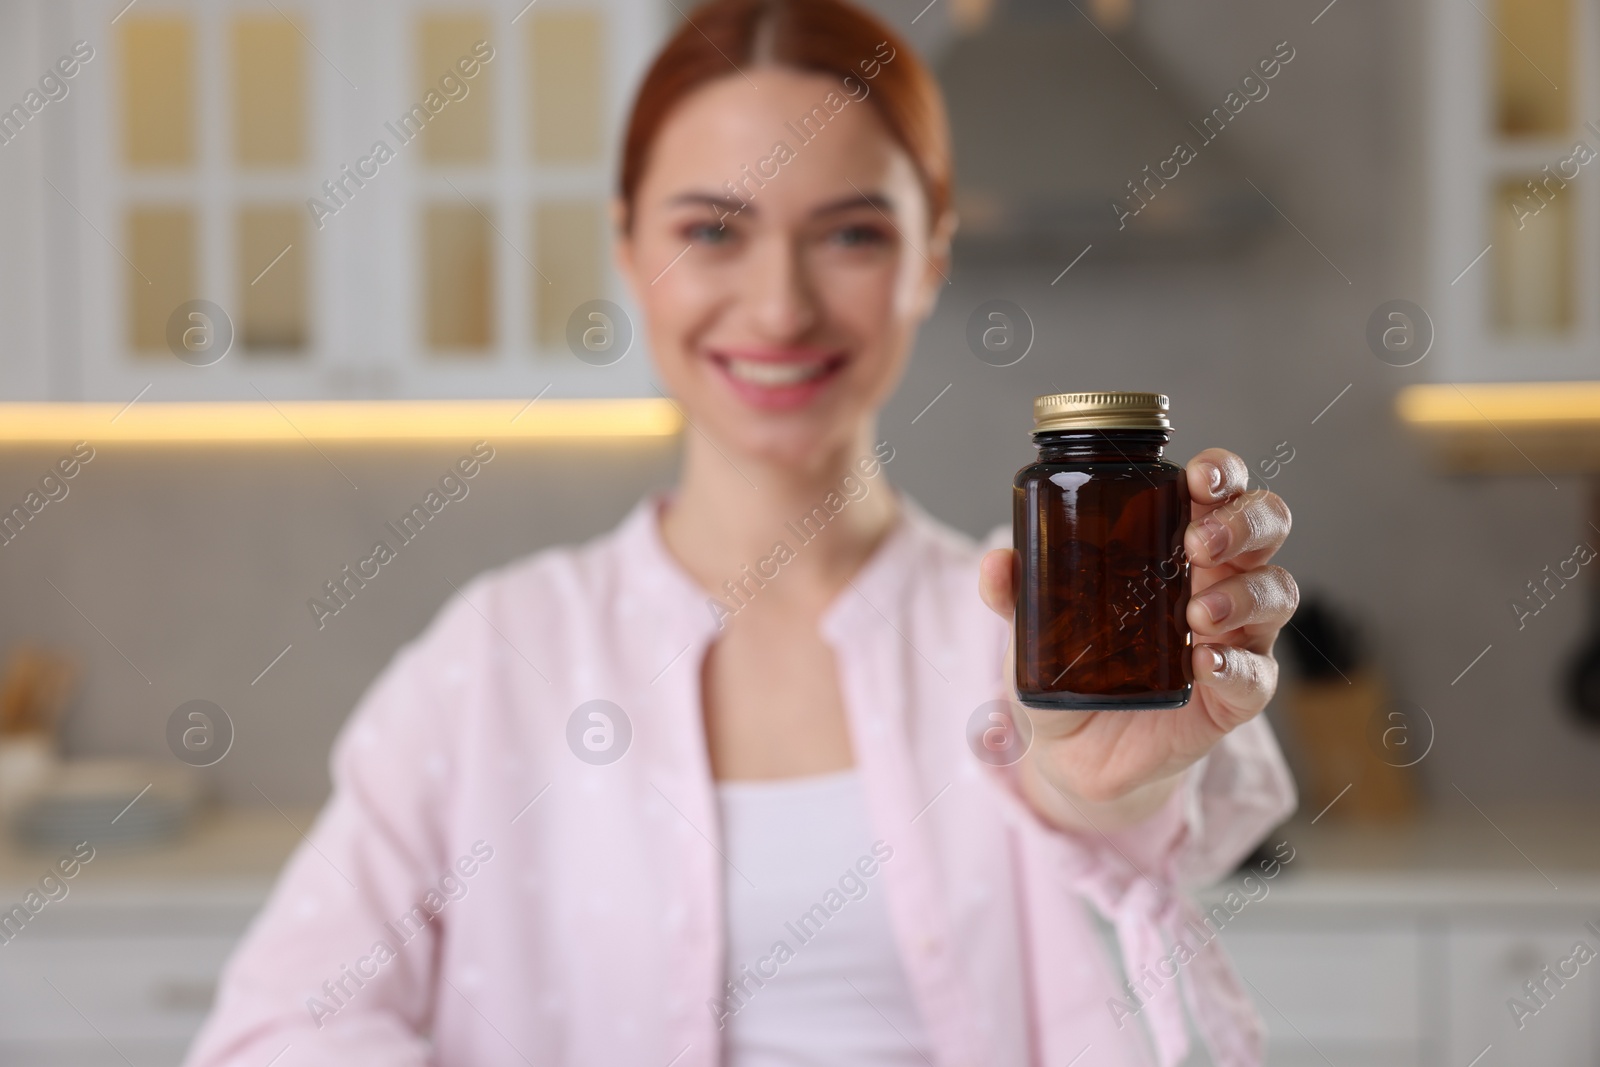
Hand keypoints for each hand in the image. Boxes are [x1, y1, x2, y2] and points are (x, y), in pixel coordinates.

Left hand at [978, 448, 1296, 834]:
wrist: (1074, 752)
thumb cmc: (1072, 666)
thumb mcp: (1038, 623)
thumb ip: (1019, 591)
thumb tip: (998, 563)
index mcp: (1178, 544)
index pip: (1220, 491)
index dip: (1222, 473)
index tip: (1197, 476)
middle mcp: (1219, 579)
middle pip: (1267, 527)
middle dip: (1243, 522)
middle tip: (1197, 542)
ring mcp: (1234, 637)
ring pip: (1277, 593)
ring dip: (1243, 594)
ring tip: (1197, 614)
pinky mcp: (1232, 697)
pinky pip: (1256, 676)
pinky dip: (1236, 665)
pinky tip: (1204, 663)